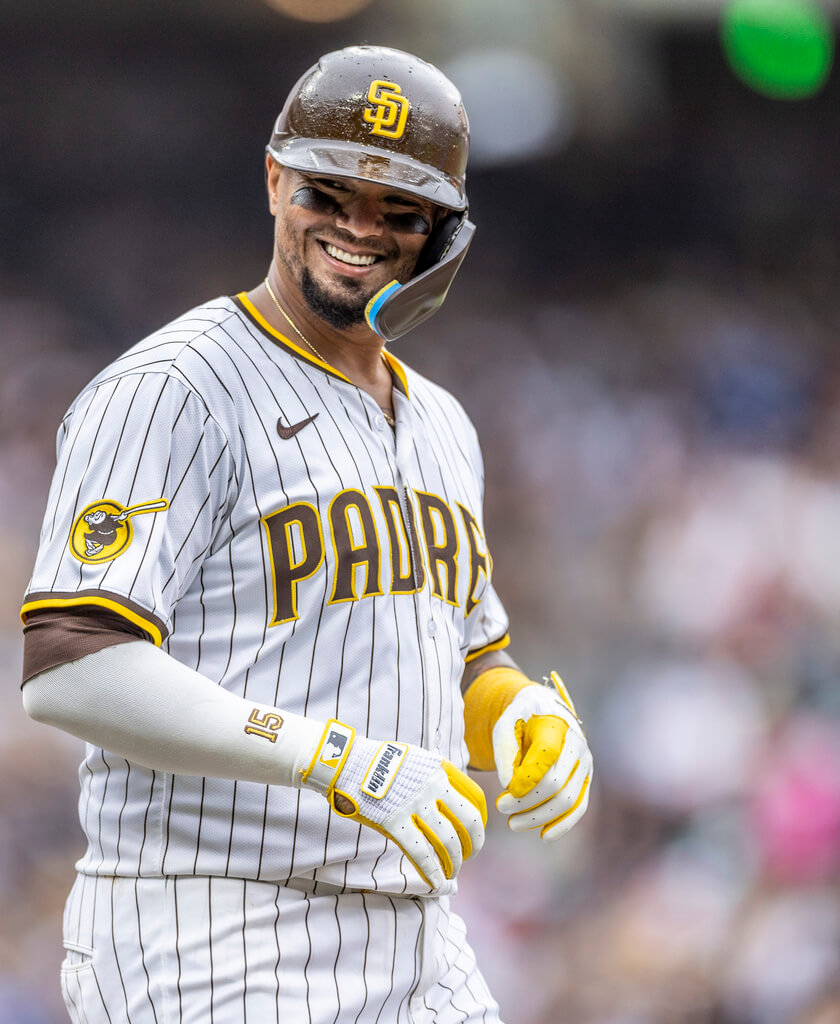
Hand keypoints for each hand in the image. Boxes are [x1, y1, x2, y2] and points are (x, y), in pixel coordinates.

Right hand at [300, 720, 485, 889]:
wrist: (346, 762)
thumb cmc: (379, 762)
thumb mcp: (416, 758)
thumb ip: (436, 775)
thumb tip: (452, 798)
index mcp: (440, 769)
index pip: (476, 799)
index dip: (482, 821)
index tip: (478, 833)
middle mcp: (433, 786)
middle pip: (469, 821)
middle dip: (474, 844)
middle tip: (470, 855)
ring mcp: (414, 804)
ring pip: (448, 841)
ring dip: (454, 862)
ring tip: (452, 872)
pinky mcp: (394, 822)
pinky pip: (421, 853)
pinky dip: (432, 871)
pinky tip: (437, 883)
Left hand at [493, 672, 591, 840]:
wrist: (543, 712)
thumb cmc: (520, 720)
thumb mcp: (505, 726)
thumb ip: (505, 751)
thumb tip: (508, 785)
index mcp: (556, 725)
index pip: (546, 755)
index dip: (526, 778)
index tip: (505, 791)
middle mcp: (577, 744)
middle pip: (555, 782)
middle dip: (526, 801)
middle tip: (500, 807)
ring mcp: (585, 764)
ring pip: (567, 799)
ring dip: (539, 816)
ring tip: (513, 823)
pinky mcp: (585, 780)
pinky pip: (579, 807)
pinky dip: (563, 824)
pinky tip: (545, 836)